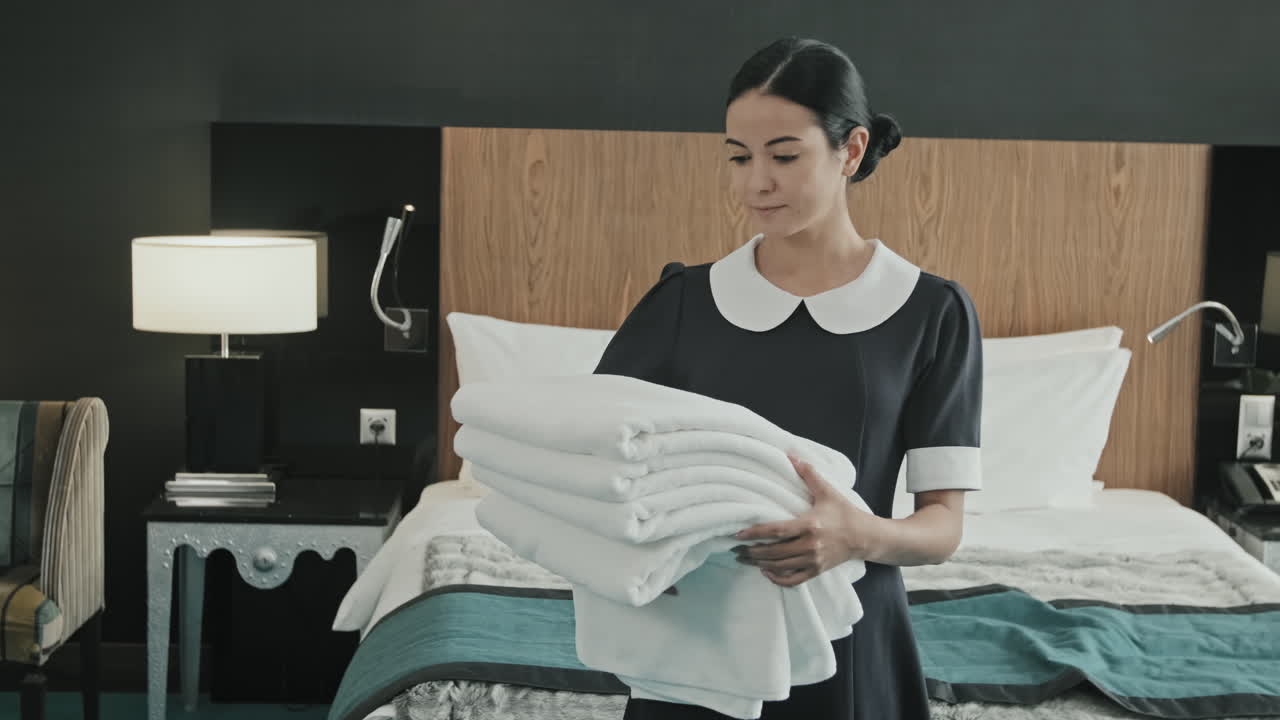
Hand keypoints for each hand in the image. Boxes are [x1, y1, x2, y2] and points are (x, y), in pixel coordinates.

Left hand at [732, 454, 878, 586]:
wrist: (865, 537)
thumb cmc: (844, 513)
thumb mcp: (827, 491)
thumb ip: (808, 474)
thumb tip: (791, 455)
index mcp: (810, 525)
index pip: (777, 531)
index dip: (756, 533)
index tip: (739, 534)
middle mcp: (810, 545)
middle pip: (775, 552)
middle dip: (753, 552)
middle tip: (737, 548)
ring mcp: (814, 561)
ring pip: (781, 567)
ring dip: (760, 564)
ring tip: (745, 558)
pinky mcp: (817, 571)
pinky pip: (793, 580)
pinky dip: (778, 579)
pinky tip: (766, 572)